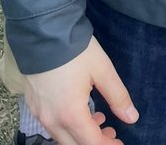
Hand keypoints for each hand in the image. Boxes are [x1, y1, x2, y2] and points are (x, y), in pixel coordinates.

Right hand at [23, 37, 138, 144]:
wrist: (43, 32)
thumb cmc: (75, 50)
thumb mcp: (102, 70)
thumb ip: (117, 96)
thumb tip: (132, 118)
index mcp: (70, 114)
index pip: (91, 143)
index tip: (121, 142)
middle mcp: (52, 120)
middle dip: (95, 142)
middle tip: (112, 132)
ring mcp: (39, 114)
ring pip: (62, 137)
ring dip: (81, 134)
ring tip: (99, 118)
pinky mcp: (33, 105)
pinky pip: (51, 125)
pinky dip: (67, 125)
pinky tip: (79, 110)